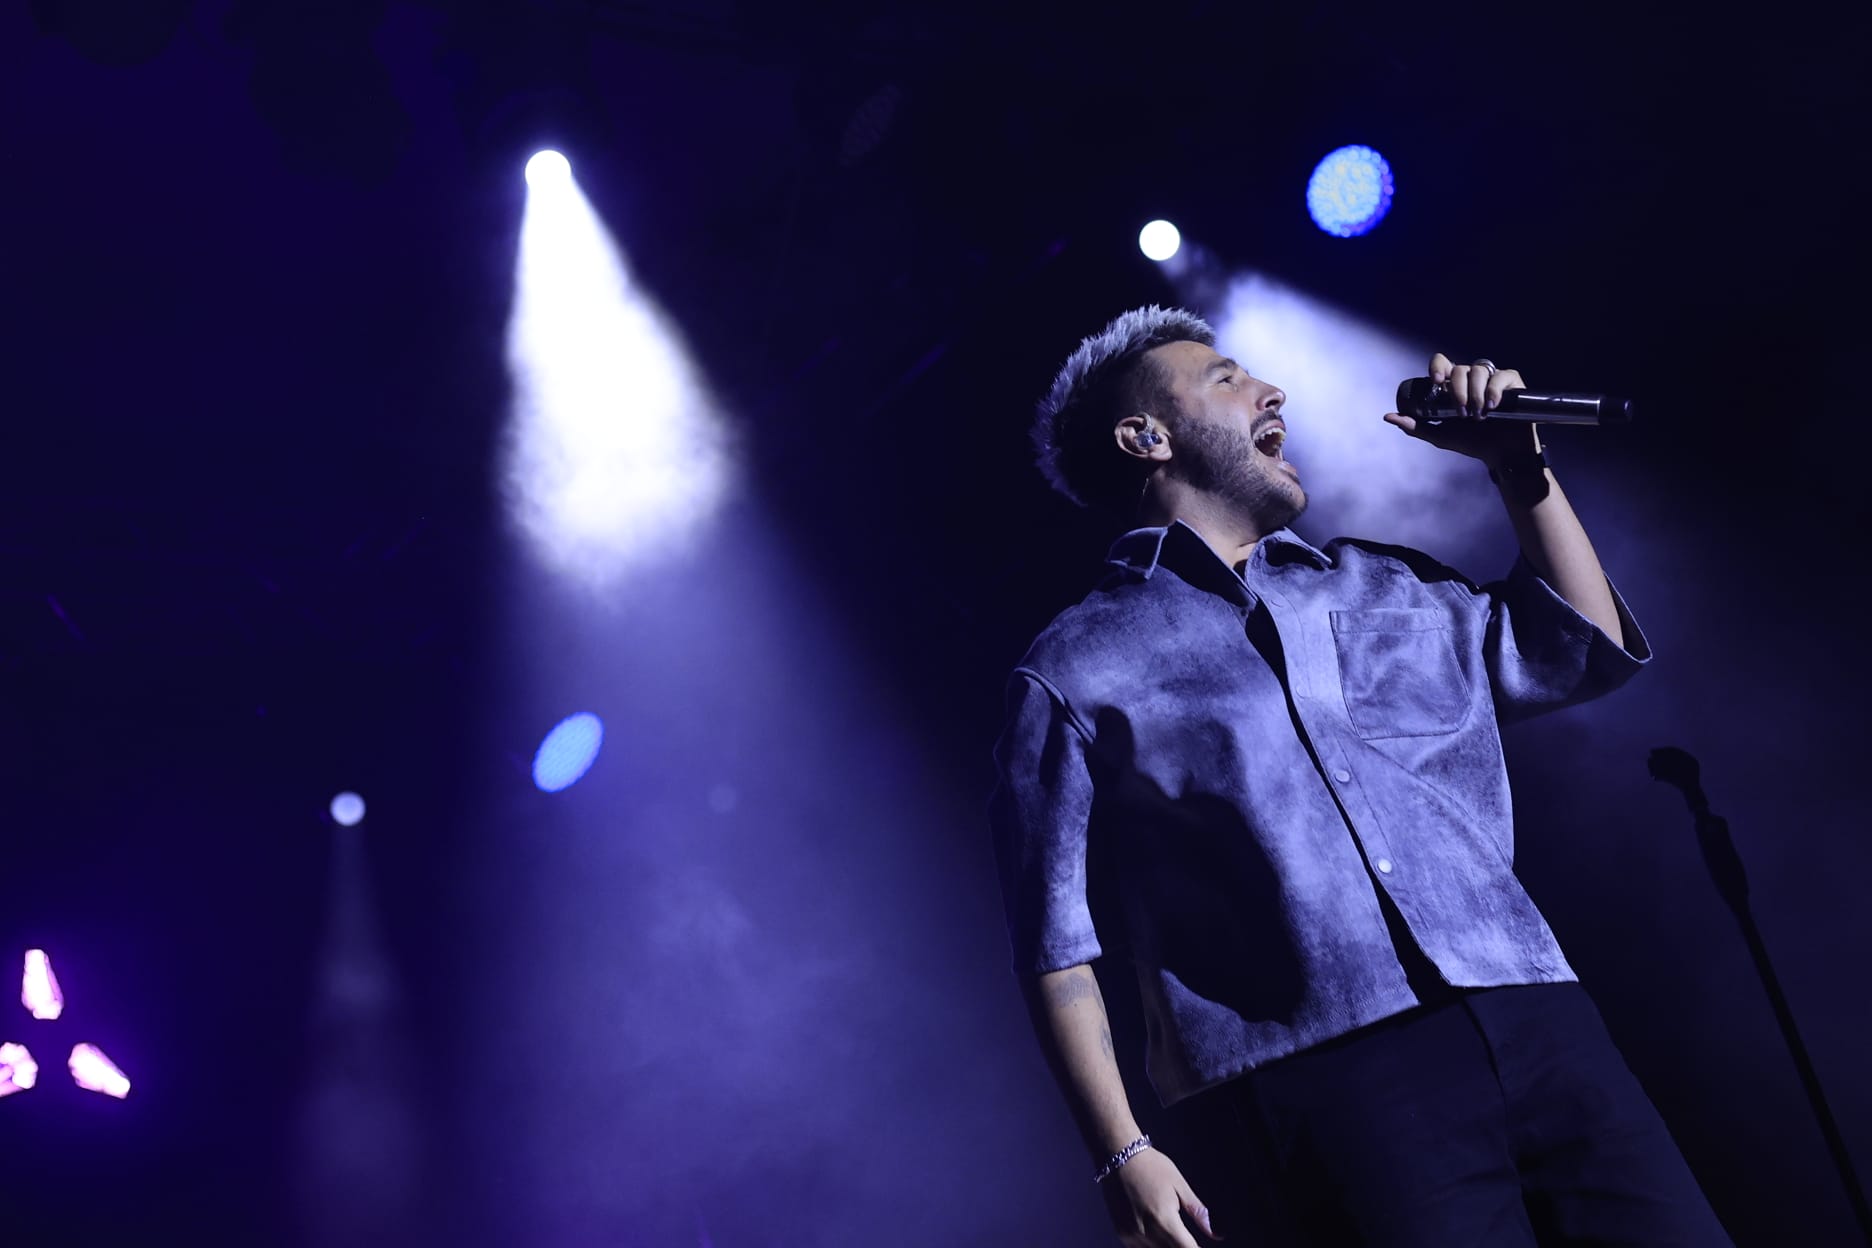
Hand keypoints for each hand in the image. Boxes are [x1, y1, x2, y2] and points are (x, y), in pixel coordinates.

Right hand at [1100, 1147, 1221, 1246]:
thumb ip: (1199, 1213)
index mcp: (1165, 1221)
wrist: (1118, 1155)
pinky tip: (1160, 1238)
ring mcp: (1132, 1235)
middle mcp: (1147, 1233)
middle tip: (1188, 1239)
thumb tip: (1218, 1235)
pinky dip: (1152, 1247)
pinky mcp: (1122, 1233)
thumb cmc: (1153, 1167)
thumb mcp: (1180, 1186)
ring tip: (1175, 1238)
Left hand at [1383, 351, 1539, 468]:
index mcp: (1453, 387)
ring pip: (1479, 370)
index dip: (1437, 367)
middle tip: (1462, 413)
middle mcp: (1472, 379)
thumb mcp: (1440, 435)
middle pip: (1459, 369)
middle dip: (1457, 391)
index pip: (1442, 364)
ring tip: (1479, 415)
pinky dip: (1495, 389)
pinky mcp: (1512, 383)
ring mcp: (1492, 379)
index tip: (1435, 382)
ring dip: (1476, 394)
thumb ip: (1415, 426)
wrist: (1501, 454)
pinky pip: (1502, 375)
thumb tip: (1388, 416)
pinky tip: (1493, 406)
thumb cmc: (1472, 443)